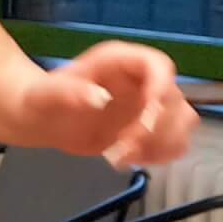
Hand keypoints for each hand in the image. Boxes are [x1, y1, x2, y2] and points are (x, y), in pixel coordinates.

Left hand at [15, 43, 195, 167]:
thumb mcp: (47, 94)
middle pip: (173, 99)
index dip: (161, 87)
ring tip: (123, 156)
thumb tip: (98, 98)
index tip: (147, 114)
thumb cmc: (43, 99)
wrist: (41, 118)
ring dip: (161, 143)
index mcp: (121, 62)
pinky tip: (127, 159)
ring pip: (181, 122)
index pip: (158, 66)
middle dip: (156, 126)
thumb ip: (69, 93)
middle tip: (124, 146)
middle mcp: (142, 81)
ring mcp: (148, 106)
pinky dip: (159, 155)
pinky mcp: (149, 130)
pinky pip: (172, 143)